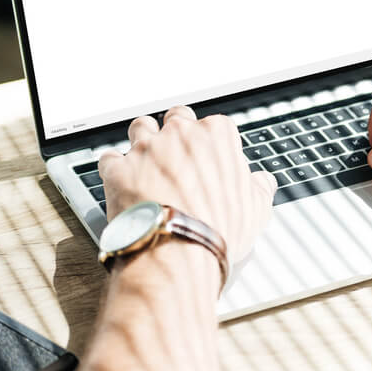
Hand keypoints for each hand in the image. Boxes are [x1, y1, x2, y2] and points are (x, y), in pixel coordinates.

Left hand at [98, 106, 274, 262]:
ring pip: (141, 127)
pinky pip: (110, 158)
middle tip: (179, 155)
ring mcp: (146, 149)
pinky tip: (121, 180)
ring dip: (144, 141)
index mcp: (217, 136)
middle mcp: (180, 134)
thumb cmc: (220, 230)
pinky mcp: (118, 169)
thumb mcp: (257, 209)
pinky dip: (115, 167)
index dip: (212, 144)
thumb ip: (259, 187)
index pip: (215, 126)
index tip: (210, 159)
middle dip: (176, 132)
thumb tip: (261, 182)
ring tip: (147, 161)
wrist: (178, 252)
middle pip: (176, 117)